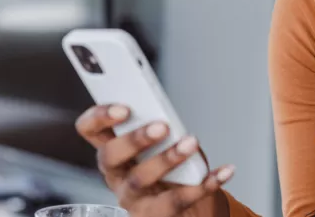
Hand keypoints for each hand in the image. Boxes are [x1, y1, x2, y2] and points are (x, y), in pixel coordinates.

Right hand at [75, 104, 234, 216]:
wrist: (187, 207)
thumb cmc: (171, 166)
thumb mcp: (163, 142)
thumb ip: (160, 126)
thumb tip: (167, 116)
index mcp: (114, 148)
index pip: (90, 129)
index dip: (99, 117)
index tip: (123, 108)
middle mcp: (117, 174)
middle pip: (110, 157)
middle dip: (134, 140)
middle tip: (161, 126)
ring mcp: (134, 198)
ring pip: (141, 179)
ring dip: (168, 158)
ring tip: (191, 143)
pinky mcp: (156, 215)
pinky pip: (180, 200)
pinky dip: (206, 183)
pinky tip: (224, 171)